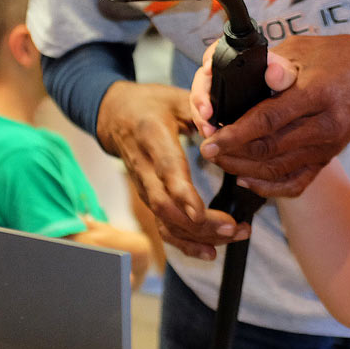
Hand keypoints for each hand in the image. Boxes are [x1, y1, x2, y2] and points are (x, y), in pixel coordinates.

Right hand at [97, 81, 248, 259]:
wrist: (116, 115)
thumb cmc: (151, 104)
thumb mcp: (176, 97)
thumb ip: (200, 110)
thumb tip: (221, 130)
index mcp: (152, 138)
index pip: (166, 171)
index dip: (182, 194)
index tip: (199, 213)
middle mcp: (144, 168)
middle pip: (166, 206)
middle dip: (200, 224)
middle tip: (233, 228)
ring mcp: (144, 187)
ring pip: (165, 221)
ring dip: (199, 236)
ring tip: (234, 236)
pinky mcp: (148, 198)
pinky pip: (163, 227)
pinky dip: (185, 243)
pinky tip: (210, 251)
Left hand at [191, 33, 349, 196]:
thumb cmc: (340, 56)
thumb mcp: (306, 49)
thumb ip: (275, 64)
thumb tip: (248, 74)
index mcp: (318, 94)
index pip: (269, 121)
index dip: (236, 134)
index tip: (211, 140)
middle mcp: (326, 126)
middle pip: (270, 150)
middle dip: (233, 154)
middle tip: (209, 149)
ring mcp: (329, 146)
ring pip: (278, 170)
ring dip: (245, 170)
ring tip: (221, 161)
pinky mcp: (330, 157)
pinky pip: (298, 182)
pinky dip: (270, 188)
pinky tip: (248, 180)